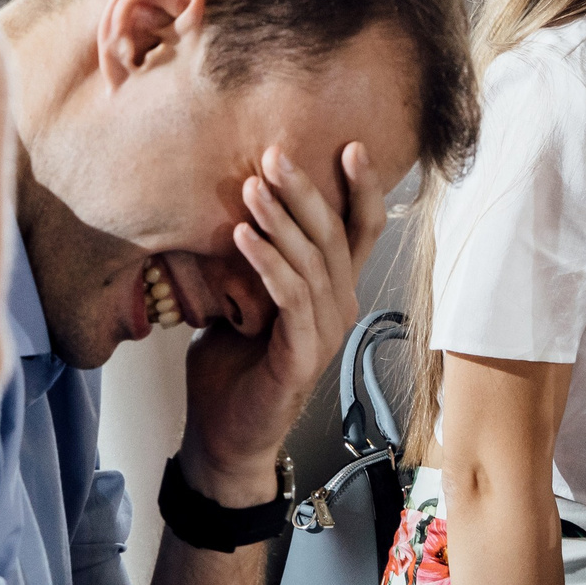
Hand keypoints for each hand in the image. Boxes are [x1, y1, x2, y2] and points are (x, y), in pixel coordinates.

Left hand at [179, 142, 385, 506]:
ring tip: (251, 187)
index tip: (349, 145)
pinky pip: (292, 298)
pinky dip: (268, 262)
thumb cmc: (232, 370)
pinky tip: (243, 236)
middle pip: (337, 236)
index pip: (360, 231)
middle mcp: (339, 307)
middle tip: (275, 154)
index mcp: (331, 291)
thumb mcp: (243, 301)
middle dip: (307, 190)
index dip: (362, 189)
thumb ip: (252, 262)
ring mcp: (326, 333)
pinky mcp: (304, 356)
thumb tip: (232, 210)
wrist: (223, 439)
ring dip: (281, 220)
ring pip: (315, 262)